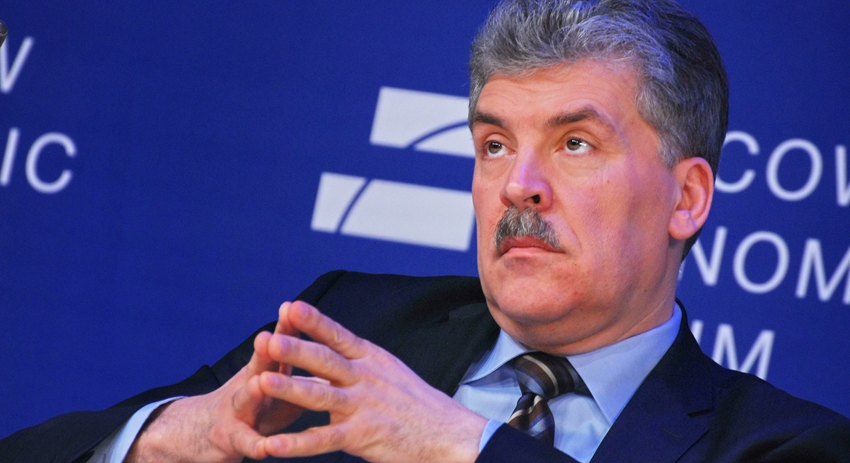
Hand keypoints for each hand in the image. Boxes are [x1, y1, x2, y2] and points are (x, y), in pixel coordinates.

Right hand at [126, 302, 305, 462]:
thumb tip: (337, 359)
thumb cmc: (251, 405)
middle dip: (265, 352)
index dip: (285, 328)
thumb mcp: (275, 384)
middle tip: (269, 337)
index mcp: (264, 370)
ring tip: (258, 385)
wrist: (199, 431)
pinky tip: (265, 448)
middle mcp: (249, 385)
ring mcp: (237, 411)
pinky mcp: (230, 439)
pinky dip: (255, 445)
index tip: (293, 307)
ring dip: (252, 393)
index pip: (276, 345)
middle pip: (259, 366)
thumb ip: (302, 372)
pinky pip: (246, 443)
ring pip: (245, 400)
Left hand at [255, 301, 487, 462]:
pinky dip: (297, 444)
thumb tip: (327, 357)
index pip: (338, 335)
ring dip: (289, 388)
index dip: (313, 320)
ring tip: (261, 381)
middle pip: (325, 360)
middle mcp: (366, 378)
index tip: (290, 306)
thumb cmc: (417, 405)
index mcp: (372, 359)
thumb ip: (357, 366)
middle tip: (267, 337)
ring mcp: (364, 407)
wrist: (450, 434)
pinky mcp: (363, 436)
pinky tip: (273, 446)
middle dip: (294, 348)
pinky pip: (324, 440)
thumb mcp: (390, 373)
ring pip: (321, 396)